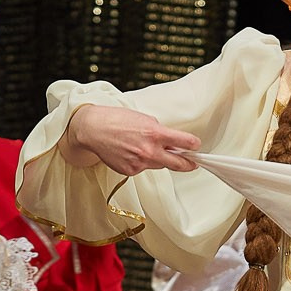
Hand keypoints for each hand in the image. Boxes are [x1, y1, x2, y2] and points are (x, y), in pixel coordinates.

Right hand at [58, 103, 200, 175]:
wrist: (94, 130)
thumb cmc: (117, 120)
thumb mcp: (144, 119)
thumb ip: (160, 132)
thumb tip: (171, 143)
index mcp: (155, 134)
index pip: (185, 142)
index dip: (193, 145)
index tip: (196, 146)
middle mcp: (149, 151)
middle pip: (178, 164)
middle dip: (188, 164)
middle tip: (193, 163)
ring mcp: (140, 163)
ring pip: (159, 165)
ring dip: (160, 159)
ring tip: (145, 147)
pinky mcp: (130, 171)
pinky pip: (144, 168)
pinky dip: (142, 162)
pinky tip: (131, 152)